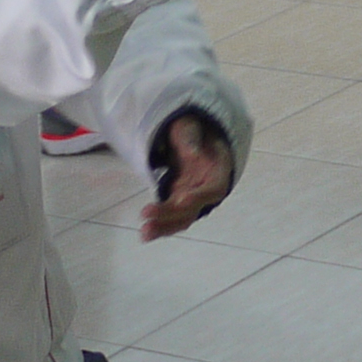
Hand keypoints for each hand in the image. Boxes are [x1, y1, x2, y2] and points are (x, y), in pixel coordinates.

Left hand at [140, 107, 237, 241]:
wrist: (195, 139)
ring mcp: (192, 199)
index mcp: (217, 172)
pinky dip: (159, 226)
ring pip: (181, 219)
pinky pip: (170, 218)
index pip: (213, 188)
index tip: (182, 199)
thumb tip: (193, 153)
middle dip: (170, 214)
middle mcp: (206, 190)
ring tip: (144, 233)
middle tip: (147, 214)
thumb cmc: (195, 131)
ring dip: (163, 227)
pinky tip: (145, 233)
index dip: (200, 196)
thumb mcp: (191, 128)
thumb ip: (191, 139)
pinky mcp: (178, 202)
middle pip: (192, 208)